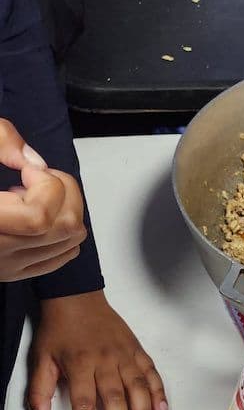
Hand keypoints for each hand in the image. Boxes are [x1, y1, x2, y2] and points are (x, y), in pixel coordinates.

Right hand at [0, 119, 85, 281]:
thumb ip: (1, 138)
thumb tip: (33, 160)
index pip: (38, 218)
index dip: (46, 186)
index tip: (26, 169)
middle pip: (63, 229)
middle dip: (63, 191)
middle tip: (35, 175)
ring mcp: (4, 265)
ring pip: (70, 242)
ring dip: (63, 208)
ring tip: (30, 193)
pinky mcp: (12, 270)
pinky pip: (62, 256)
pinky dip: (64, 229)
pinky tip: (36, 211)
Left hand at [27, 292, 168, 409]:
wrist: (77, 296)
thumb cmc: (58, 328)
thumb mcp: (41, 358)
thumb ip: (40, 391)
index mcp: (80, 365)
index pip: (81, 405)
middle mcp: (105, 361)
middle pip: (115, 400)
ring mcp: (124, 355)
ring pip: (138, 388)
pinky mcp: (136, 350)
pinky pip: (151, 372)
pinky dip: (158, 391)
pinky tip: (162, 409)